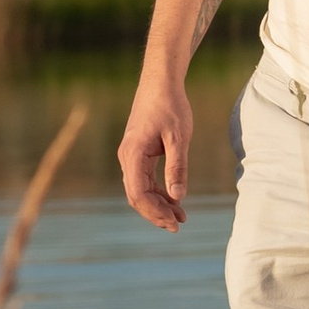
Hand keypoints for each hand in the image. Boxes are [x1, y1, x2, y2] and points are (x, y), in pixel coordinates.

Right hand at [117, 70, 193, 232]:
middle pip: (137, 196)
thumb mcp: (179, 137)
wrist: (160, 82)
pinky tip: (174, 199)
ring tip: (181, 216)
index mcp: (133, 154)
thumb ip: (177, 167)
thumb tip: (178, 197)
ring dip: (159, 204)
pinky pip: (144, 180)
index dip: (155, 212)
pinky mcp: (138, 153)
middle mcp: (127, 158)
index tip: (174, 223)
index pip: (138, 193)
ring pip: (140, 190)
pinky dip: (159, 192)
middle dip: (157, 213)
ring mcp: (131, 156)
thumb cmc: (170, 106)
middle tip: (179, 225)